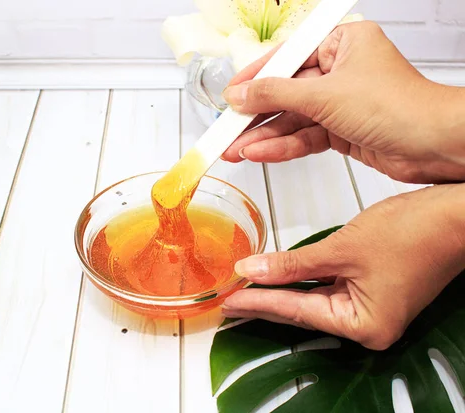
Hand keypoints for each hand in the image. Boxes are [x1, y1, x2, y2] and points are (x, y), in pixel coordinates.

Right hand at [221, 21, 464, 184]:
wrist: (435, 146)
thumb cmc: (399, 106)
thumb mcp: (325, 94)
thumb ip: (276, 93)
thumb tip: (241, 92)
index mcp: (341, 44)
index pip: (286, 58)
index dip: (254, 78)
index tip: (229, 94)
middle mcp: (340, 71)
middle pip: (286, 92)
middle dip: (255, 115)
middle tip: (227, 130)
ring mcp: (341, 103)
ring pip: (293, 119)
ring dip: (264, 136)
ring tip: (236, 150)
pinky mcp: (342, 131)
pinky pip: (305, 136)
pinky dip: (283, 146)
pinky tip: (260, 153)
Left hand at [221, 184, 464, 349]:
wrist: (456, 214)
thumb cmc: (416, 232)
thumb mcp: (342, 248)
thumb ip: (292, 264)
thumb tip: (253, 270)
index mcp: (365, 325)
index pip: (297, 312)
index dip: (259, 304)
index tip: (230, 302)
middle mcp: (369, 325)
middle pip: (303, 311)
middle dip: (265, 302)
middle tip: (230, 301)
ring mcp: (372, 309)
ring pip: (313, 300)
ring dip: (282, 291)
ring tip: (247, 290)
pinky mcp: (373, 291)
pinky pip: (328, 288)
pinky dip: (303, 280)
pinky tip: (280, 277)